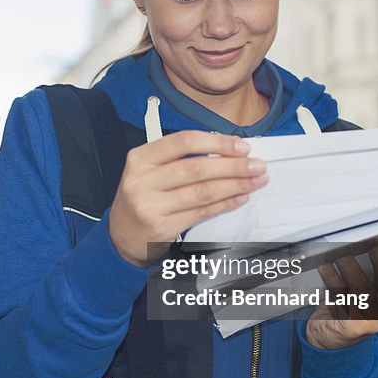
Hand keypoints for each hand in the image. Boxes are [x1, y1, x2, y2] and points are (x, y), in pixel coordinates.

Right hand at [108, 130, 267, 266]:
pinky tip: (239, 197)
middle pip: (196, 168)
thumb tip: (227, 150)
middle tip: (256, 165)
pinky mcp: (162, 228)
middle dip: (233, 166)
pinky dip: (225, 204)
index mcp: (140, 158)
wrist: (120, 234)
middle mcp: (142, 181)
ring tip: (255, 180)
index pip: (183, 142)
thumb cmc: (143, 197)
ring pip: (202, 192)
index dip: (216, 143)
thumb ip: (180, 158)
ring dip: (235, 185)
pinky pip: (202, 213)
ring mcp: (150, 206)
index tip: (241, 146)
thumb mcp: (149, 170)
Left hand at [306, 226, 377, 349]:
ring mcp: (373, 318)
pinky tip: (324, 265)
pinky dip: (331, 278)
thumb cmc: (350, 305)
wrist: (333, 338)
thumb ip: (375, 262)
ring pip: (361, 287)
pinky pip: (340, 297)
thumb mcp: (368, 285)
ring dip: (348, 264)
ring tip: (337, 249)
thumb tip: (372, 230)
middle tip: (368, 235)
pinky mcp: (354, 326)